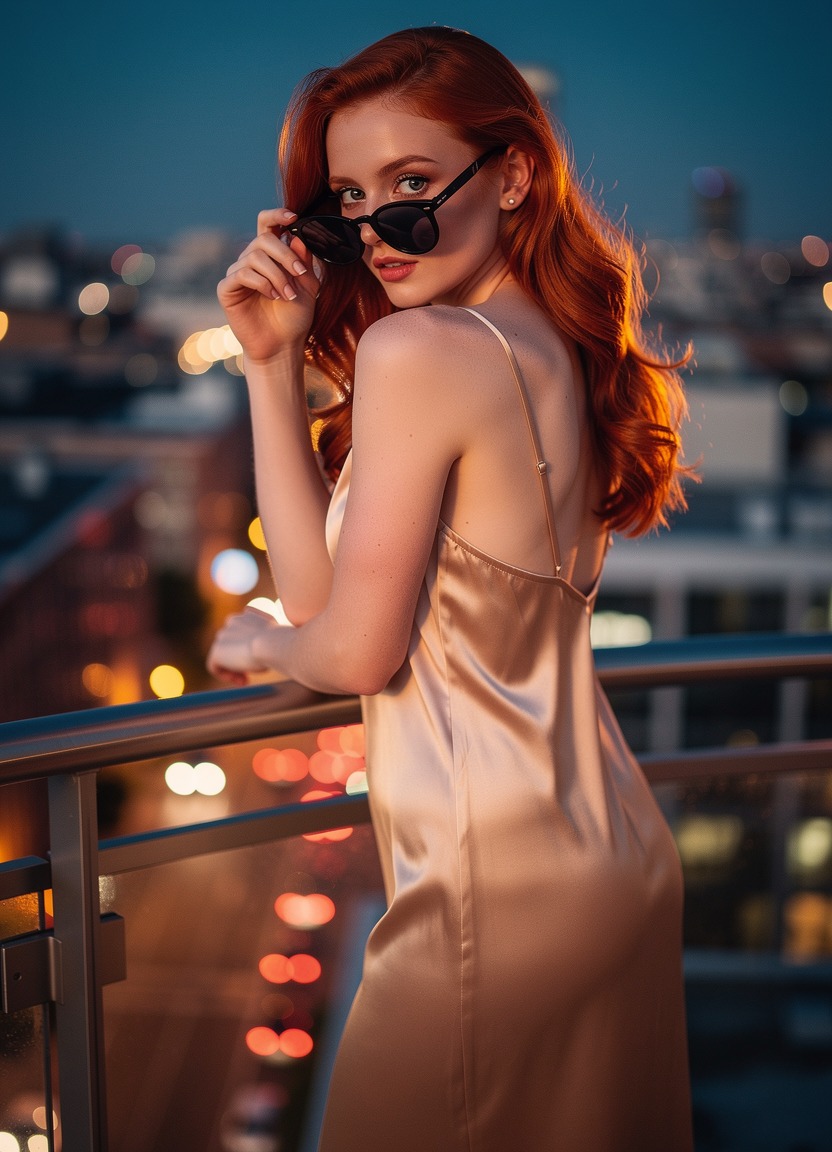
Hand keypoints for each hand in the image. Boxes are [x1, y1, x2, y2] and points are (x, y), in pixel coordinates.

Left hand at [207, 606, 278, 685]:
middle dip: (240, 659)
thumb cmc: (283, 641)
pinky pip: (214, 666)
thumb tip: (272, 643)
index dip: (249, 647)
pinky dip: (225, 675)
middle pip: (231, 644)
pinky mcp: (217, 650)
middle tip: (252, 673)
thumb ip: (269, 634)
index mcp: (248, 614)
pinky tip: (240, 680)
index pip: (242, 631)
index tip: (258, 659)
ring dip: (234, 669)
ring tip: (247, 679)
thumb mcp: (279, 633)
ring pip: (223, 656)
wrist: (273, 643)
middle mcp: (233, 621)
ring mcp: (223, 635)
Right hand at [217, 209, 320, 362]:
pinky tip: (273, 296)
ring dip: (277, 275)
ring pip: (254, 256)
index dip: (277, 215)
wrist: (282, 346)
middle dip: (285, 255)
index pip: (267, 224)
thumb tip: (298, 235)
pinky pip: (242, 273)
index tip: (294, 217)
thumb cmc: (294, 318)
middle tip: (299, 274)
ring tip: (288, 295)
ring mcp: (237, 274)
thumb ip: (304, 260)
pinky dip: (261, 283)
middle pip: (263, 238)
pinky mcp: (227, 289)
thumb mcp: (307, 286)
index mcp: (269, 256)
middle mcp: (250, 260)